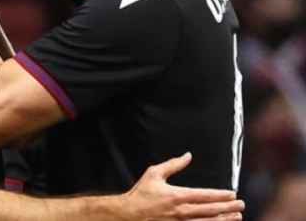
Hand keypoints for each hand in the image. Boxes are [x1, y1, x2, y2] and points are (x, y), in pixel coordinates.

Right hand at [122, 153, 243, 220]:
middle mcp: (181, 210)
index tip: (233, 194)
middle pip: (210, 210)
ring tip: (237, 217)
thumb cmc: (141, 193)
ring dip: (224, 220)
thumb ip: (173, 164)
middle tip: (241, 205)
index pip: (205, 195)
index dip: (220, 195)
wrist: (129, 214)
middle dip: (228, 208)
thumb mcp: (154, 173)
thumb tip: (188, 156)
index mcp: (177, 195)